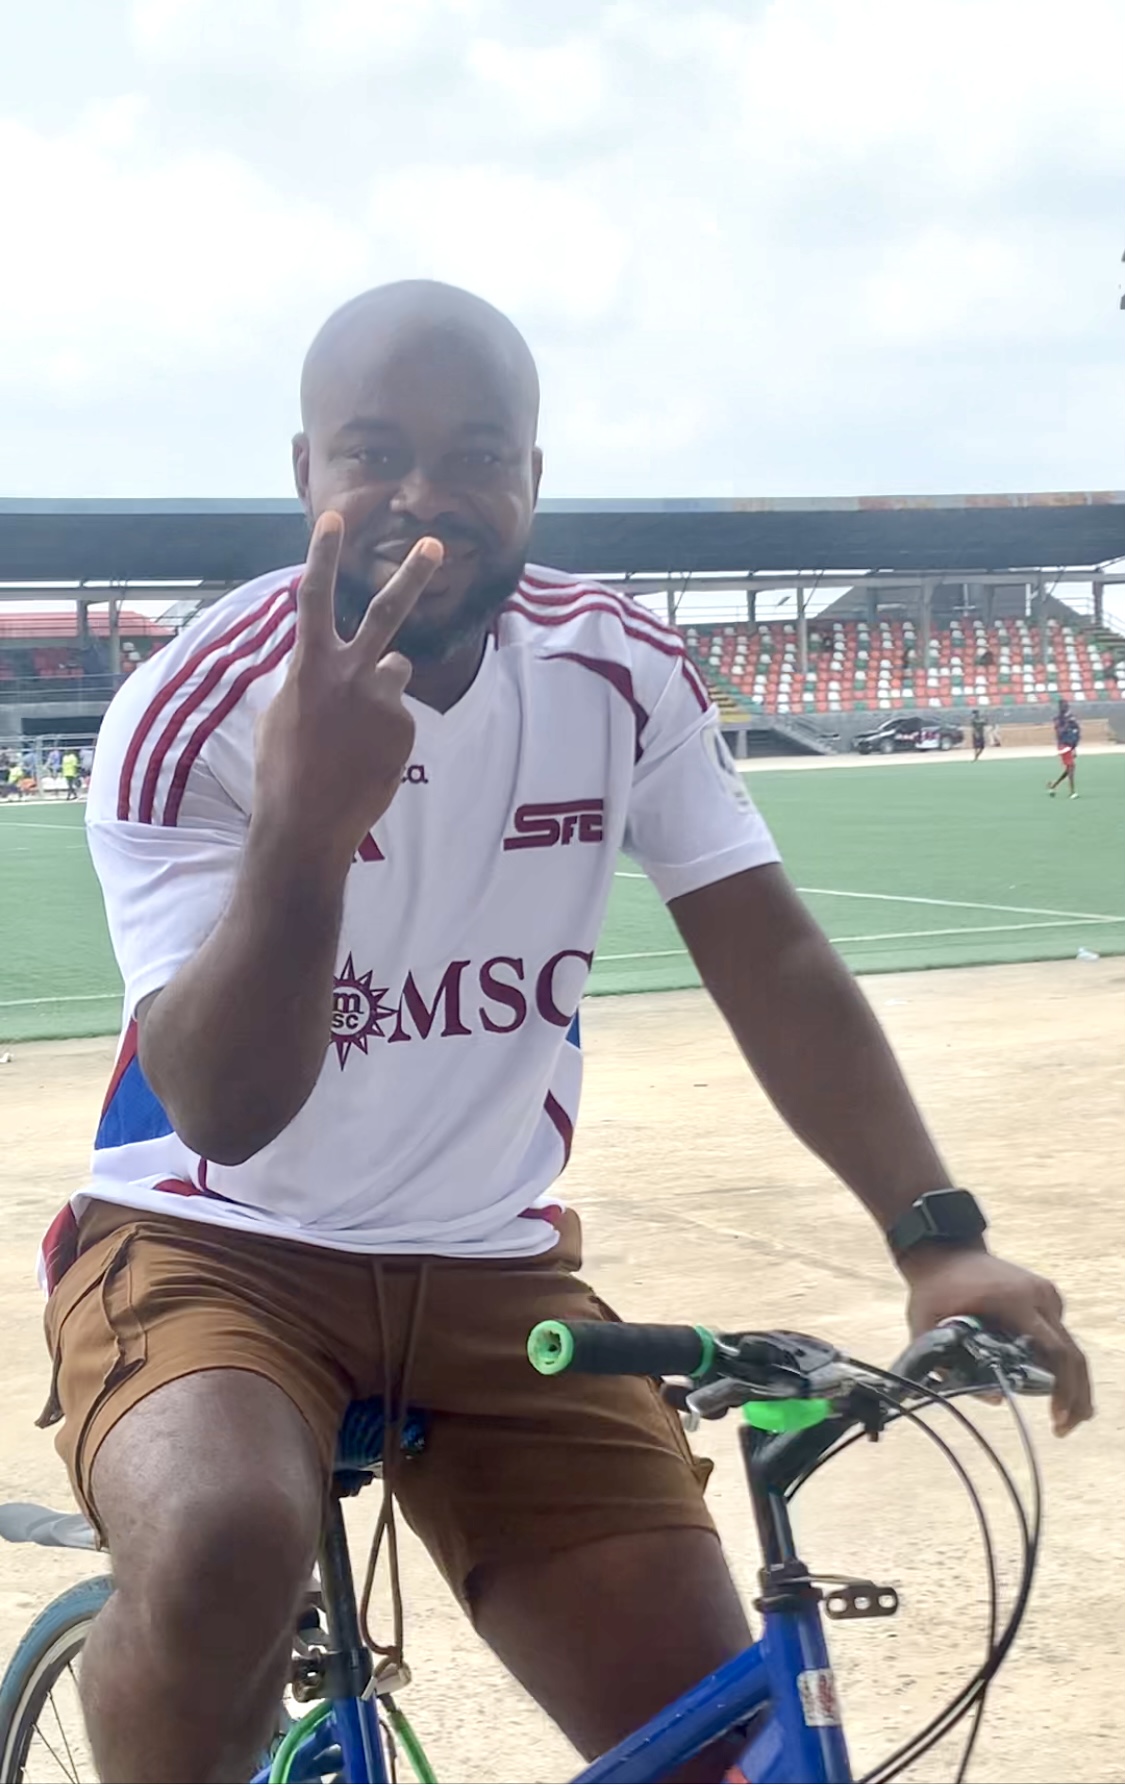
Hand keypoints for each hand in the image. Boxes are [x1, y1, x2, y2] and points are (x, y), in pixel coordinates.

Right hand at [254, 512, 442, 860]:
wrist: (307, 821)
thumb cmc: (282, 769)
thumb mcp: (279, 713)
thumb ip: (304, 680)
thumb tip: (318, 669)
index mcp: (309, 666)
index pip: (314, 598)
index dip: (322, 556)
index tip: (333, 519)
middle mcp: (350, 673)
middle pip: (386, 613)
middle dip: (411, 575)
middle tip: (434, 544)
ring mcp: (381, 700)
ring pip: (397, 672)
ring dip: (384, 688)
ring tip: (357, 730)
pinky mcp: (404, 727)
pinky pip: (399, 716)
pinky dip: (386, 732)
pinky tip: (365, 758)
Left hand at [903, 1246, 1092, 1435]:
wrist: (945, 1250)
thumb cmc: (935, 1288)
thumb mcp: (927, 1324)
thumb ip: (946, 1363)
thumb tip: (993, 1398)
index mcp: (1015, 1301)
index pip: (1054, 1350)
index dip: (1062, 1387)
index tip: (1057, 1417)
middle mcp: (1039, 1297)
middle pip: (1072, 1354)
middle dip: (1075, 1395)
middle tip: (1064, 1428)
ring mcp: (1045, 1295)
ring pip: (1071, 1347)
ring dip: (1073, 1383)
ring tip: (1065, 1417)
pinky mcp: (1045, 1297)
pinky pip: (1059, 1336)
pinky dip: (1062, 1364)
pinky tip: (1055, 1389)